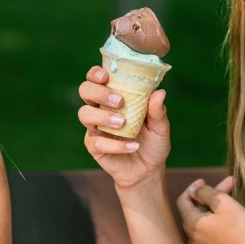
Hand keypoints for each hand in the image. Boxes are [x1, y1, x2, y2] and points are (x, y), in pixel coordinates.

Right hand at [77, 65, 170, 190]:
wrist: (148, 170)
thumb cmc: (152, 142)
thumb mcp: (160, 127)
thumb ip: (158, 111)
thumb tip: (159, 92)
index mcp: (114, 97)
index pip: (97, 78)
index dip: (96, 73)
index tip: (106, 76)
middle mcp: (100, 108)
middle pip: (85, 91)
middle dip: (98, 92)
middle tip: (119, 101)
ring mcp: (95, 127)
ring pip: (84, 113)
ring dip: (102, 116)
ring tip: (122, 123)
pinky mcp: (94, 146)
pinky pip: (96, 142)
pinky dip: (115, 144)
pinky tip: (132, 146)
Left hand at [175, 177, 244, 243]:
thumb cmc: (239, 227)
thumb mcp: (222, 202)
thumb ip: (204, 192)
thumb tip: (194, 191)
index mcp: (190, 223)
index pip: (182, 200)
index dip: (193, 188)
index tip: (204, 180)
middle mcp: (191, 238)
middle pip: (195, 211)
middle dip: (209, 197)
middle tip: (227, 185)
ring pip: (203, 223)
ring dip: (214, 210)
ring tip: (231, 201)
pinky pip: (209, 236)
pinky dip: (216, 225)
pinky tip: (230, 220)